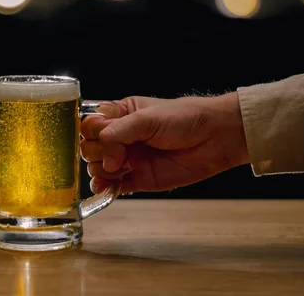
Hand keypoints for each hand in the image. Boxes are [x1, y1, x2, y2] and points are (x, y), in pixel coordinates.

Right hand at [80, 92, 248, 193]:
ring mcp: (127, 159)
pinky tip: (106, 188)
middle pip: (89, 148)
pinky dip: (106, 189)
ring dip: (102, 171)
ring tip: (121, 168)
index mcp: (120, 115)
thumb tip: (104, 155)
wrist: (215, 138)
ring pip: (97, 168)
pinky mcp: (138, 179)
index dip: (93, 133)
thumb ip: (119, 132)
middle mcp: (121, 137)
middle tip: (120, 155)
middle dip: (99, 154)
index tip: (106, 138)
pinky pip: (113, 187)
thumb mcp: (147, 118)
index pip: (90, 125)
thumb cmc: (184, 118)